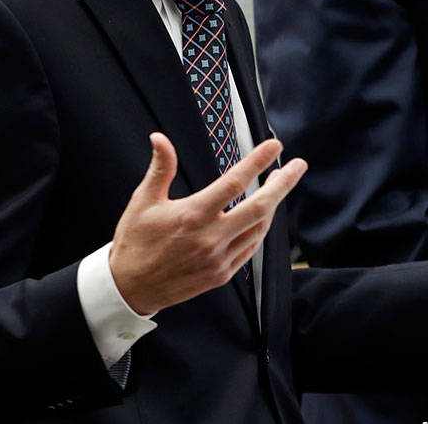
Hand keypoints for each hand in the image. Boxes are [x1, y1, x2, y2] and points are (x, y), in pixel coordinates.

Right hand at [108, 133, 306, 314]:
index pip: (234, 182)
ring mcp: (219, 259)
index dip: (258, 161)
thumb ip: (160, 168)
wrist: (129, 289)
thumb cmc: (134, 242)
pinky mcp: (221, 275)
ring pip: (259, 229)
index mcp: (193, 215)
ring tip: (279, 185)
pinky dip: (260, 229)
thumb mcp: (143, 201)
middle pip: (260, 207)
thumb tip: (160, 138)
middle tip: (298, 165)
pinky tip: (262, 216)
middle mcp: (210, 238)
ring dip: (273, 206)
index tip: (275, 145)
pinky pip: (250, 249)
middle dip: (283, 184)